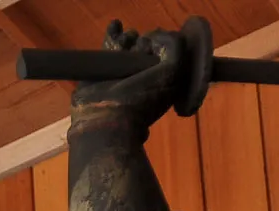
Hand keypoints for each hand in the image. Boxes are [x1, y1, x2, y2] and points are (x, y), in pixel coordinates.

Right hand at [73, 22, 189, 119]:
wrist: (107, 116)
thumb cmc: (142, 98)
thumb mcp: (172, 72)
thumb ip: (175, 47)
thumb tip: (157, 35)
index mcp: (163, 80)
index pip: (166, 53)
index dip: (163, 44)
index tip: (155, 48)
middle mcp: (144, 74)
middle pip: (147, 46)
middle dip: (144, 41)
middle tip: (139, 48)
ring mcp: (123, 70)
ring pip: (129, 42)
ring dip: (129, 37)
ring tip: (126, 41)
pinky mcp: (103, 66)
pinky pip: (110, 42)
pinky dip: (113, 32)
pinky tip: (115, 25)